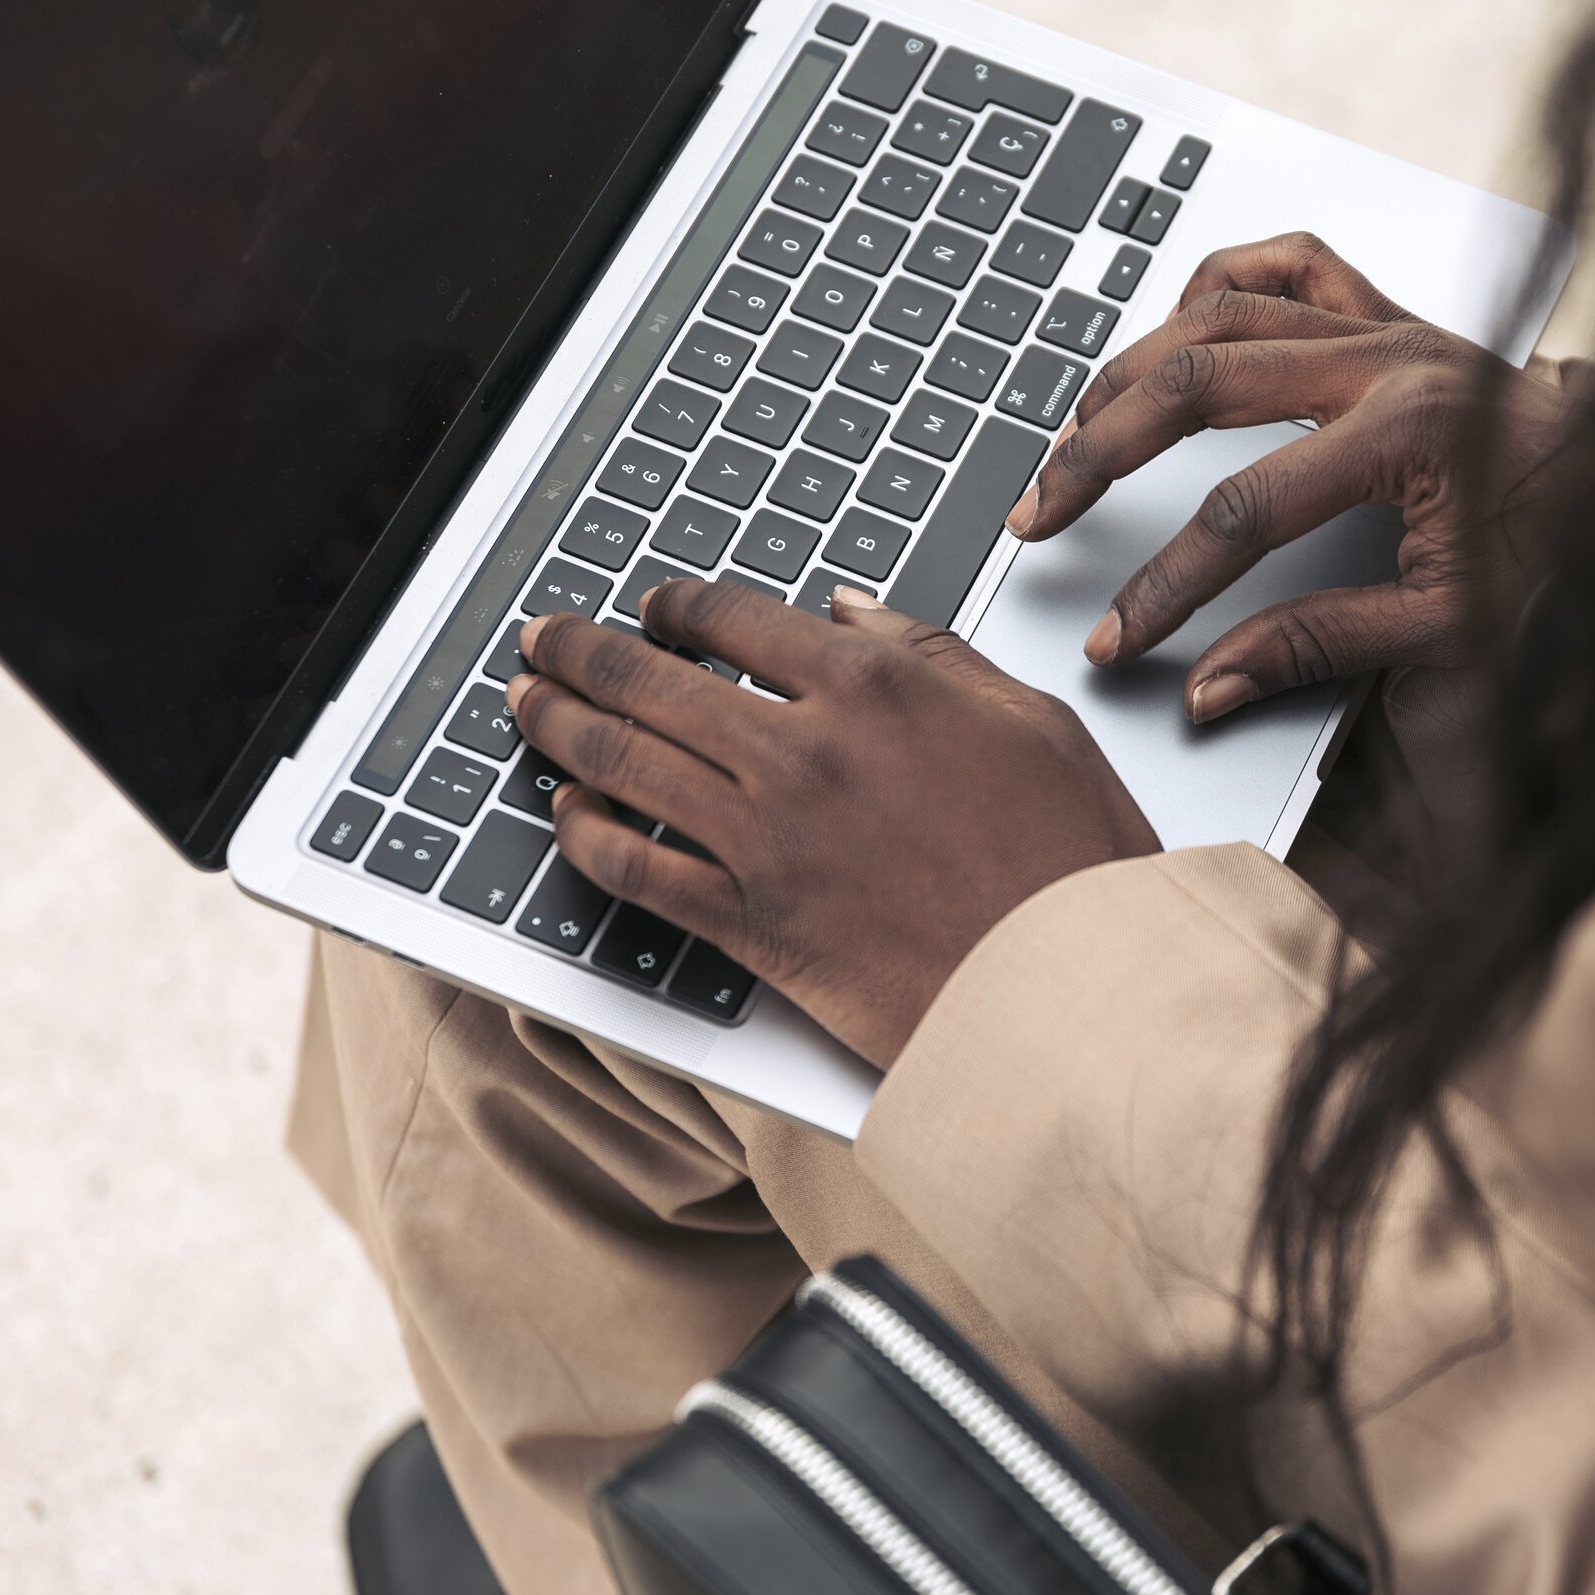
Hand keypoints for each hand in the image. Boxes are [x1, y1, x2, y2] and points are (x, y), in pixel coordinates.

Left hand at [505, 581, 1159, 1067]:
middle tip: (545, 638)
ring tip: (524, 701)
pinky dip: (585, 837)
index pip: (736, 619)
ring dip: (556, 725)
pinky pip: (636, 871)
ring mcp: (767, 840)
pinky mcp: (751, 924)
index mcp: (875, 688)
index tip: (657, 608)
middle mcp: (805, 752)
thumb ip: (931, 654)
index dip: (678, 606)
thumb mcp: (1031, 719)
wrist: (1069, 988)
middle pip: (652, 682)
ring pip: (622, 765)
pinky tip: (564, 814)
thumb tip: (849, 615)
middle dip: (582, 651)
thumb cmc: (1070, 861)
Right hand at [1002, 232, 1583, 722]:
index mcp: (1410, 435)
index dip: (1167, 582)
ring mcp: (1385, 323)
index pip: (1246, 512)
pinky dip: (1215, 285)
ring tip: (1070, 432)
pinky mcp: (1386, 310)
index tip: (1116, 635)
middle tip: (1041, 512)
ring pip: (1218, 310)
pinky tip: (1171, 328)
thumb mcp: (1456, 630)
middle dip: (1103, 452)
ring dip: (1129, 369)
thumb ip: (1323, 649)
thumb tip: (1210, 687)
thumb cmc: (1562, 547)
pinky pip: (1283, 264)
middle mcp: (1388, 359)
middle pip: (1201, 384)